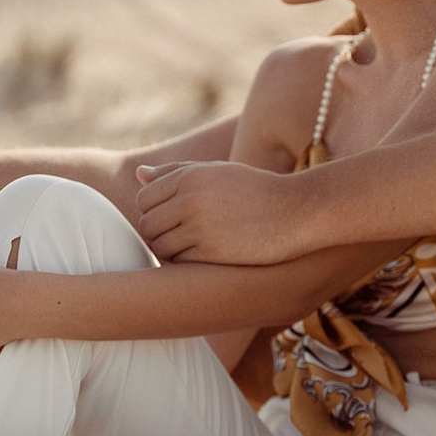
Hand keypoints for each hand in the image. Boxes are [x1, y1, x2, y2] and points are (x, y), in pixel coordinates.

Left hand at [134, 161, 311, 264]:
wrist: (296, 211)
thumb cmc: (256, 190)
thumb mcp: (218, 172)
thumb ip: (176, 171)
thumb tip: (139, 174)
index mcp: (189, 176)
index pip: (144, 199)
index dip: (153, 212)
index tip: (172, 219)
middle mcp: (190, 199)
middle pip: (147, 224)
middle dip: (158, 233)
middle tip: (180, 237)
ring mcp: (200, 227)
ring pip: (159, 246)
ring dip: (169, 251)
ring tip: (191, 248)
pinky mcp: (211, 252)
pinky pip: (178, 262)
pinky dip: (184, 263)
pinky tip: (203, 257)